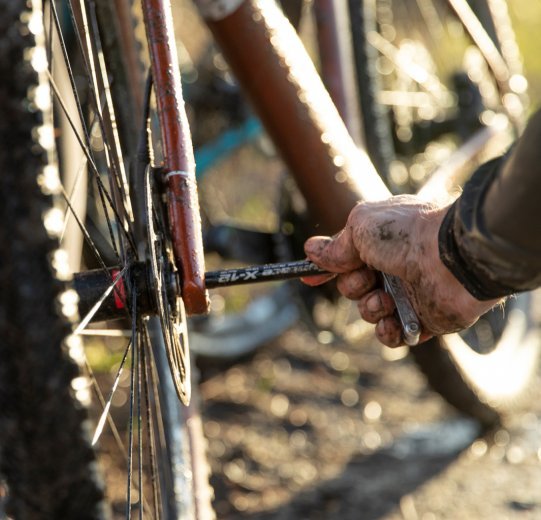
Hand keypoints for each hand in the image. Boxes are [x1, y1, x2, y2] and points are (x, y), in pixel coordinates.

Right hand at [302, 195, 500, 346]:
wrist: (452, 259)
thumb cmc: (406, 234)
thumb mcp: (360, 228)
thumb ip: (336, 245)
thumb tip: (311, 250)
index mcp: (381, 241)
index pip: (346, 257)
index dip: (327, 269)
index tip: (308, 279)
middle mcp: (394, 266)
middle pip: (353, 287)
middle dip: (353, 286)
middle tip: (368, 277)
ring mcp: (410, 293)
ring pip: (370, 311)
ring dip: (371, 308)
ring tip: (387, 299)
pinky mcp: (424, 320)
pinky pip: (393, 335)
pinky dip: (388, 332)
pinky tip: (393, 321)